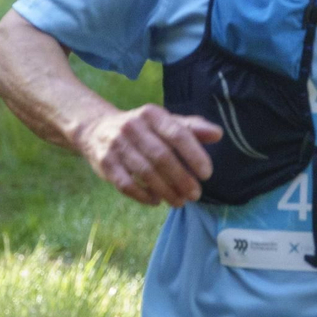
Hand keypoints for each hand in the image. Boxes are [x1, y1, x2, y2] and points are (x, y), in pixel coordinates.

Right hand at [73, 104, 221, 206]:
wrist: (97, 129)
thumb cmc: (143, 129)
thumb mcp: (165, 122)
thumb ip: (191, 128)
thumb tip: (218, 134)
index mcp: (152, 114)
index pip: (177, 134)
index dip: (194, 154)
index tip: (207, 174)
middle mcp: (132, 126)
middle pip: (161, 156)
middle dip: (181, 178)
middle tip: (195, 194)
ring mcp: (116, 145)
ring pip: (145, 173)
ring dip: (166, 191)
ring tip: (180, 202)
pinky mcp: (105, 164)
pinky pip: (126, 184)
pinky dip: (143, 195)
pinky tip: (156, 201)